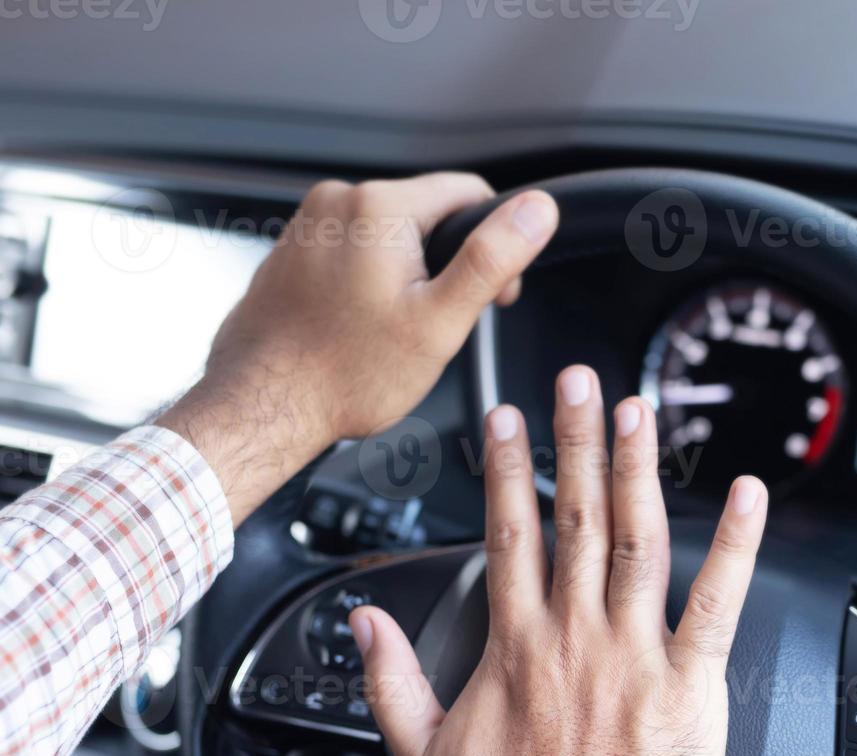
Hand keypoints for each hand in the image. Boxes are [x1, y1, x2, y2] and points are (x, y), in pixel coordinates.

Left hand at [159, 172, 558, 522]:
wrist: (262, 404)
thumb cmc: (345, 373)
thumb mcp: (440, 321)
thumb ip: (492, 258)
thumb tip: (538, 210)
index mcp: (380, 207)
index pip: (471, 192)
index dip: (496, 244)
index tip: (489, 295)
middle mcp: (338, 200)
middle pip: (430, 214)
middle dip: (446, 264)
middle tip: (434, 325)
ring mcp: (310, 221)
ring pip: (393, 234)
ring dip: (408, 275)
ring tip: (390, 329)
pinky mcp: (295, 246)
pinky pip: (355, 250)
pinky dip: (370, 282)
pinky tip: (360, 325)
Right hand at [350, 366, 767, 755]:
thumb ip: (389, 681)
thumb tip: (364, 625)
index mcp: (517, 646)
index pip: (510, 533)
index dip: (507, 468)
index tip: (507, 417)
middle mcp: (575, 635)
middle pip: (575, 516)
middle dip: (576, 440)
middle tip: (580, 381)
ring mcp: (634, 653)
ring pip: (638, 539)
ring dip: (639, 469)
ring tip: (641, 410)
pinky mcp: (688, 684)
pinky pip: (717, 602)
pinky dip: (735, 546)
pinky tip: (750, 496)